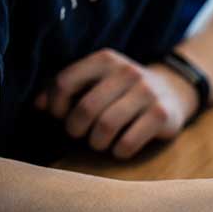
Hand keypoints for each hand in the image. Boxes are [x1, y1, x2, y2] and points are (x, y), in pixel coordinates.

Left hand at [35, 48, 199, 158]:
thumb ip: (66, 89)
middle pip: (86, 108)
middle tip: (79, 135)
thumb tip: (40, 107)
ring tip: (98, 143)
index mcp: (106, 59)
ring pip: (107, 126)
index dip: (56, 106)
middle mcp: (128, 72)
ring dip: (96, 142)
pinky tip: (119, 148)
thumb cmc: (122, 90)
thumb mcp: (97, 80)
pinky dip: (118, 152)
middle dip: (76, 129)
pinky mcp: (162, 115)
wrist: (173, 90)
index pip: (65, 82)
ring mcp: (148, 93)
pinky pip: (129, 142)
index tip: (61, 117)